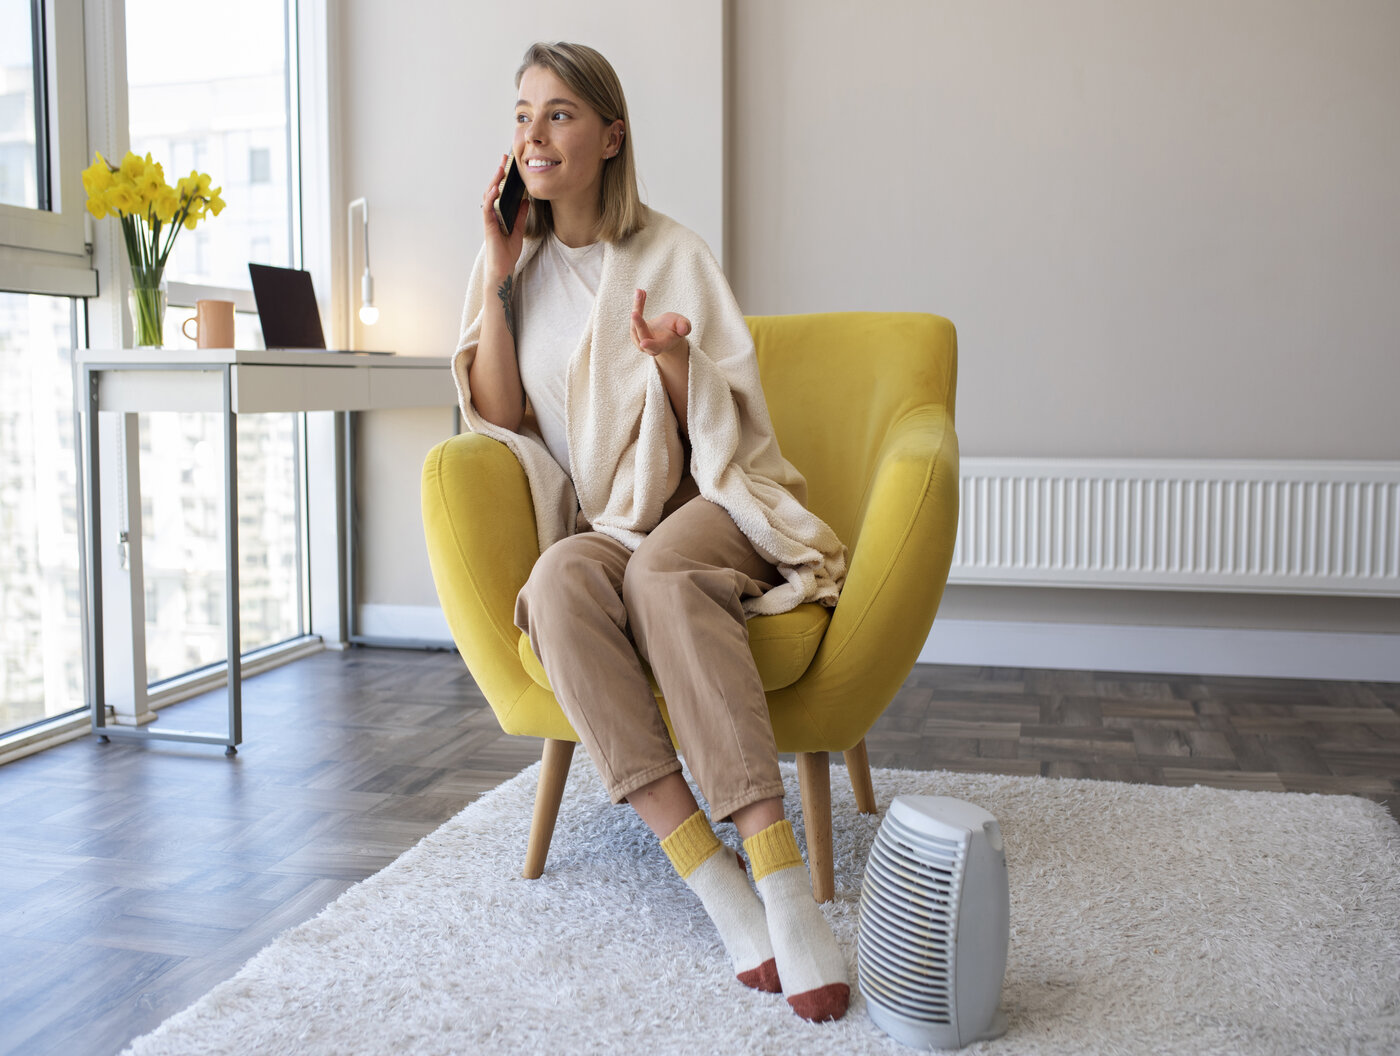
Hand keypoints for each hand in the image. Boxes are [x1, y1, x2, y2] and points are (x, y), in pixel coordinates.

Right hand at [481, 154, 527, 280]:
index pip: (499, 191)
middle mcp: (492, 214)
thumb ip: (521, 215)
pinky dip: (491, 198)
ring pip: (489, 196)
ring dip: (494, 181)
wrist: (503, 268)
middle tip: (505, 158)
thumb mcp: (519, 229)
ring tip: (500, 168)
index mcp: (499, 213)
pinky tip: (495, 189)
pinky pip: (488, 209)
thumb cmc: (507, 252)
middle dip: (498, 173)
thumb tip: (526, 200)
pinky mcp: (488, 226)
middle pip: (493, 189)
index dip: (503, 177)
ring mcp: (489, 219)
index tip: (509, 163)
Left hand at [630, 289, 691, 358]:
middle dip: (638, 324)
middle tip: (634, 313)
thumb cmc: (676, 329)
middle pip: (642, 334)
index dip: (650, 345)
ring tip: (640, 292)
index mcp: (661, 346)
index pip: (655, 347)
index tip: (643, 343)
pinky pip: (634, 317)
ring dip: (637, 306)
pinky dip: (637, 304)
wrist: (666, 333)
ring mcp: (639, 339)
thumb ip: (684, 327)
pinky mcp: (634, 331)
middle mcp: (648, 345)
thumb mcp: (683, 326)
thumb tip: (684, 329)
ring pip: (635, 323)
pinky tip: (640, 292)